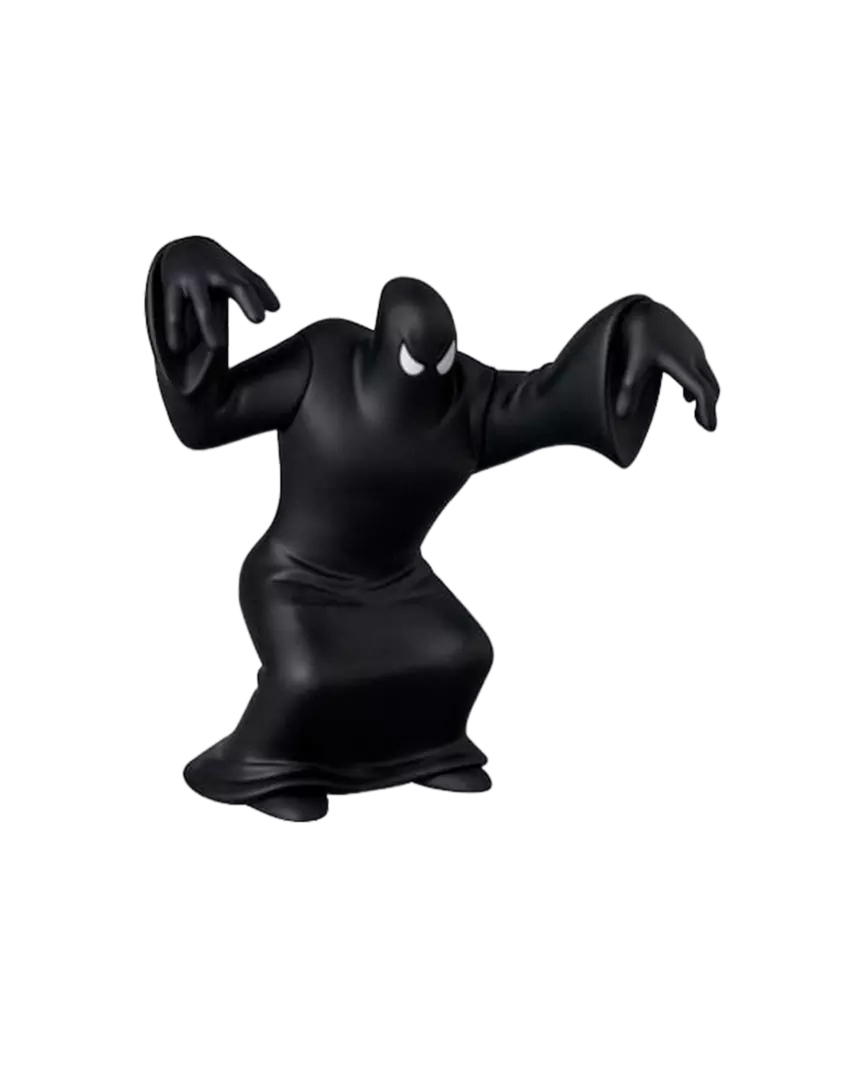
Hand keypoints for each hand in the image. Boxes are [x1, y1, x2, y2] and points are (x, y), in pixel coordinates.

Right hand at [159, 235, 280, 351]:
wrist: (183, 244)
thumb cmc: (216, 265)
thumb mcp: (237, 272)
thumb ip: (257, 289)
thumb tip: (276, 308)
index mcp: (232, 273)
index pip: (247, 285)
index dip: (255, 300)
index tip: (260, 318)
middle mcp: (215, 274)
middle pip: (232, 288)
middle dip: (247, 300)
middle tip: (258, 319)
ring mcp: (193, 279)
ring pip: (202, 304)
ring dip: (209, 325)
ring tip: (217, 348)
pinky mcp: (172, 285)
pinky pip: (174, 310)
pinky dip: (175, 329)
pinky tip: (177, 348)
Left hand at [615, 297, 719, 432]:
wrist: (645, 309)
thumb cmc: (640, 334)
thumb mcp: (634, 362)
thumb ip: (630, 389)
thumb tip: (621, 414)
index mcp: (683, 363)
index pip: (702, 391)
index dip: (707, 410)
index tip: (707, 428)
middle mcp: (694, 356)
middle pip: (711, 386)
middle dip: (710, 407)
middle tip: (707, 427)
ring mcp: (694, 350)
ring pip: (707, 378)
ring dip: (705, 397)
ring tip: (700, 416)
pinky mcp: (690, 346)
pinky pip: (700, 370)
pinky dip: (698, 386)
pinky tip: (688, 397)